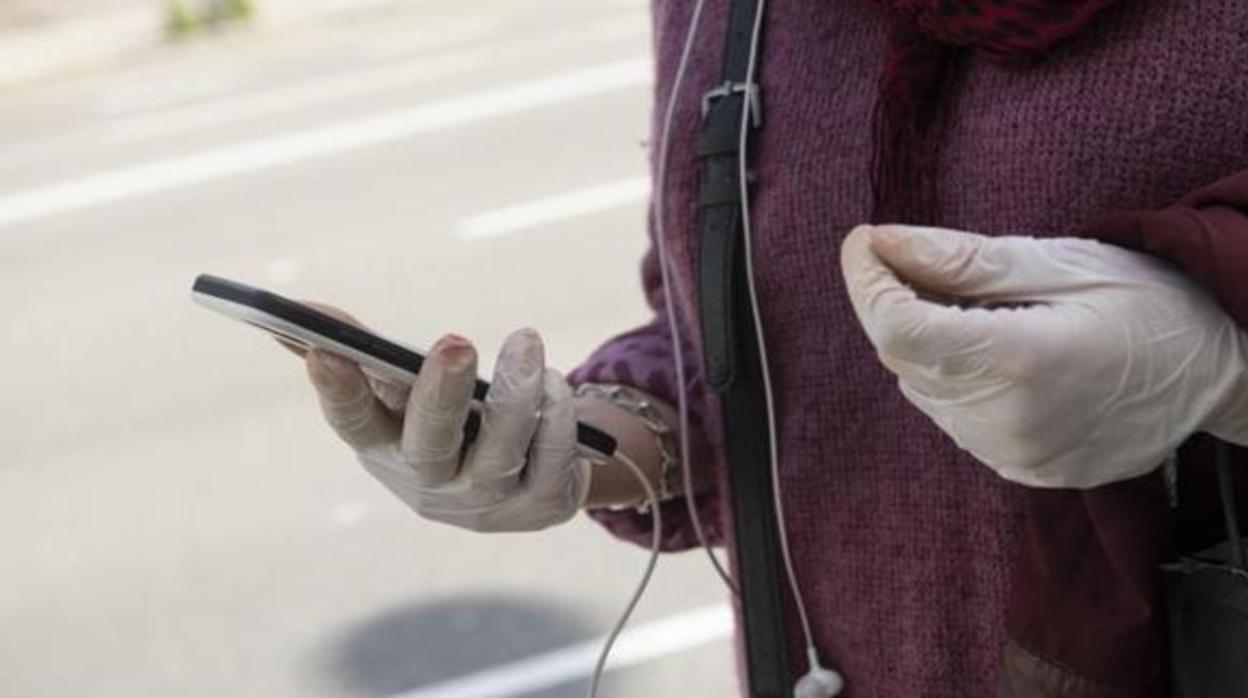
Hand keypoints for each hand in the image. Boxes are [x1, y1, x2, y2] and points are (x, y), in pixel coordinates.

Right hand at [301, 307, 589, 530]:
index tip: (321, 349)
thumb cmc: (447, 422)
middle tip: (456, 342)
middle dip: (440, 393)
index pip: (351, 423)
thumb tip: (301, 309)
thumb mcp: (402, 392)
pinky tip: (554, 382)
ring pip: (500, 451)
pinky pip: (552, 459)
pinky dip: (557, 417)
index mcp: (384, 446)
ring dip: (516, 394)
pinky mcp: (541, 505)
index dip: (336, 390)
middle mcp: (430, 483)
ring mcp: (486, 500)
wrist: (521, 483)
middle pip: (428, 445)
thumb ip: (361, 350)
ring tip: (525, 342)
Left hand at [840, 224, 1247, 487]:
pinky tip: (997, 348)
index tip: (863, 241)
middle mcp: (1008, 420)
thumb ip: (961, 259)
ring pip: (921, 388)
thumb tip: (880, 242)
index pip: (899, 328)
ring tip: (981, 306)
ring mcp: (1013, 454)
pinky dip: (953, 376)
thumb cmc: (1149, 302)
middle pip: (903, 357)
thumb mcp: (1060, 262)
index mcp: (1022, 361)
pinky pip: (953, 416)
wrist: (1218, 374)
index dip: (866, 281)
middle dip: (894, 302)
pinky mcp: (1020, 470)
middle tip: (920, 258)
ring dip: (926, 341)